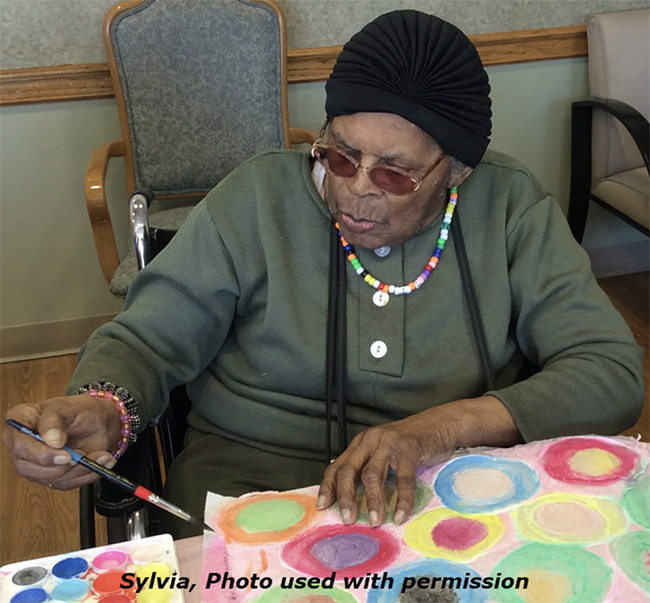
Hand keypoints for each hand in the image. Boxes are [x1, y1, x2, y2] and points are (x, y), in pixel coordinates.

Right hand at [3, 394, 122, 489]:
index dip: (37, 451)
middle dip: (59, 464)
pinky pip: (66, 483)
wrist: (99, 423)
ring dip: (78, 469)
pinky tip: (100, 462)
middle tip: (82, 454)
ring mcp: (34, 464)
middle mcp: (23, 445)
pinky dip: (86, 474)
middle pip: (27, 467)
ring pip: (49, 478)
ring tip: (101, 455)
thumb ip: (56, 421)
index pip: (18, 443)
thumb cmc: (81, 410)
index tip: (60, 447)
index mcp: (20, 420)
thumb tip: (52, 441)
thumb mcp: (69, 408)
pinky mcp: (51, 476)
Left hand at [317, 396, 520, 525]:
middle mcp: (370, 440)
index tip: (323, 506)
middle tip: (347, 520)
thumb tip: (353, 501)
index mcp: (360, 443)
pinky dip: (402, 500)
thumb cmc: (410, 445)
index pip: (336, 465)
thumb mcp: (383, 453)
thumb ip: (369, 468)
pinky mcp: (409, 449)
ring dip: (373, 501)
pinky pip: (404, 479)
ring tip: (375, 521)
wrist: (440, 424)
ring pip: (373, 475)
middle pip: (349, 471)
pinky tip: (400, 515)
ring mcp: (389, 443)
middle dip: (346, 497)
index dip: (328, 486)